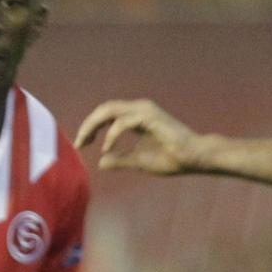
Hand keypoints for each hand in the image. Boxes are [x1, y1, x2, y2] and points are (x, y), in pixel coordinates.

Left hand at [73, 99, 206, 174]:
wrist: (193, 158)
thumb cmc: (171, 158)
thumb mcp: (138, 161)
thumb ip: (120, 160)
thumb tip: (101, 162)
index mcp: (136, 117)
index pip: (107, 115)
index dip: (91, 128)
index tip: (81, 144)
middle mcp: (139, 109)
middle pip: (104, 109)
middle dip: (88, 125)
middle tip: (78, 143)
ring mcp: (145, 111)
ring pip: (110, 110)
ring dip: (93, 126)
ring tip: (84, 143)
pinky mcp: (150, 117)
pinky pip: (122, 122)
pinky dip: (111, 134)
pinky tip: (107, 148)